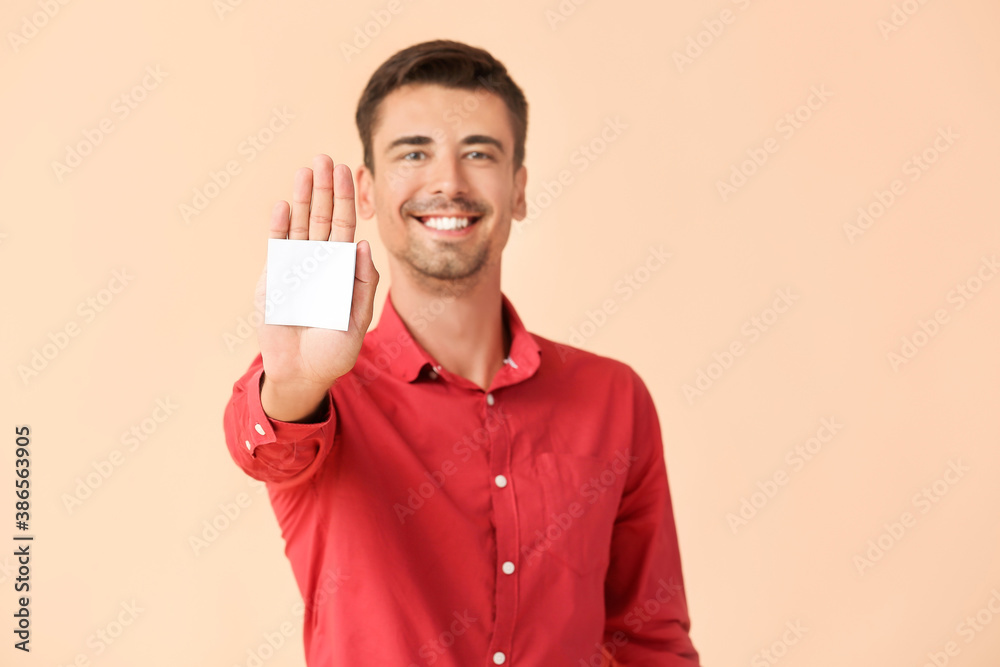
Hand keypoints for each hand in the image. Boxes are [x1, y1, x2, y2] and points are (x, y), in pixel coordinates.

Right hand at [254, 155, 378, 405]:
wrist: (302, 372)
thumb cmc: (334, 350)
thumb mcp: (358, 319)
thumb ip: (363, 283)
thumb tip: (364, 245)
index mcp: (341, 269)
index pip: (345, 227)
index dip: (347, 199)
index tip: (348, 172)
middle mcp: (318, 263)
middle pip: (323, 218)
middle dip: (325, 188)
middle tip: (325, 158)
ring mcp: (295, 268)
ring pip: (300, 226)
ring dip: (303, 198)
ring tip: (306, 170)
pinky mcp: (274, 279)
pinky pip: (277, 249)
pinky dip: (280, 228)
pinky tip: (285, 206)